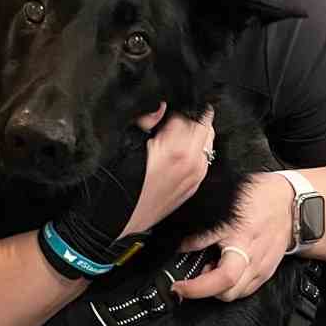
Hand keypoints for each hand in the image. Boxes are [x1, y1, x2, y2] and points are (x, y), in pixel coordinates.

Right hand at [123, 106, 215, 237]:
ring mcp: (196, 175)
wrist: (118, 219)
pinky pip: (204, 158)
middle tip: (171, 118)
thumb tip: (160, 106)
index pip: (189, 112)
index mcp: (177, 148)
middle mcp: (193, 162)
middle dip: (190, 116)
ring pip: (208, 140)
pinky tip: (176, 152)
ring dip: (195, 132)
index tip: (166, 107)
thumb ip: (146, 119)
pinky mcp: (194, 185)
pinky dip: (195, 150)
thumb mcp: (126, 143)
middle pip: (204, 123)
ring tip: (174, 133)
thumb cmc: (117, 184)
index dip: (176, 106)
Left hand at [174, 170, 294, 301]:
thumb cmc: (259, 199)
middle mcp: (254, 260)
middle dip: (204, 291)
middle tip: (190, 279)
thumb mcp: (225, 210)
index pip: (221, 277)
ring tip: (208, 271)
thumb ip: (202, 232)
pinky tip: (225, 271)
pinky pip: (246, 290)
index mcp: (242, 242)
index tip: (178, 286)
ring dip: (218, 289)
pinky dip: (232, 286)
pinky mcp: (266, 272)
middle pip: (227, 293)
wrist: (291, 205)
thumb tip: (180, 246)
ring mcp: (262, 269)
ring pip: (236, 294)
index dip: (195, 287)